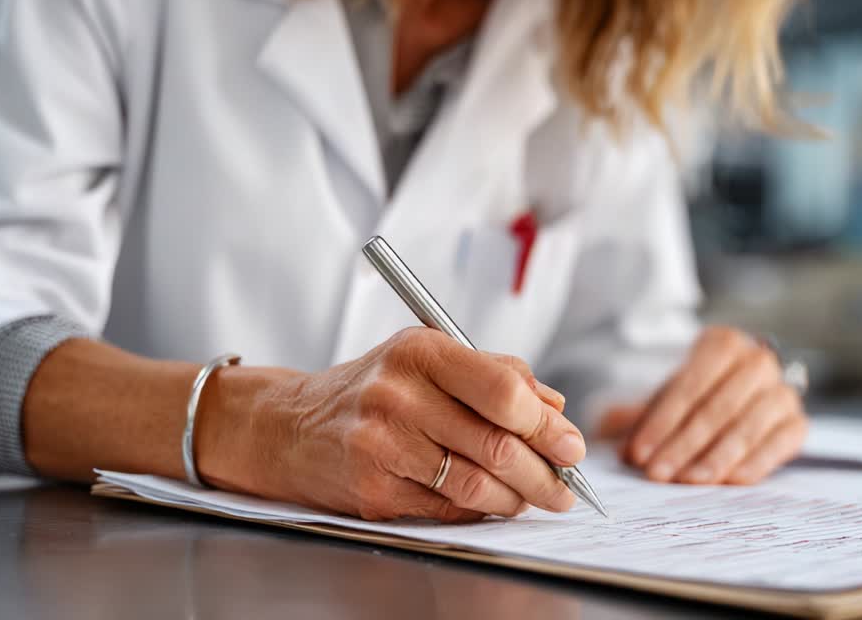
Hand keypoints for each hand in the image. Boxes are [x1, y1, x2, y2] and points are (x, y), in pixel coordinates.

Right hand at [197, 327, 583, 521]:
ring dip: (517, 498)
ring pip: (475, 483)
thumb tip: (556, 409)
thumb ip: (496, 375)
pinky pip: (445, 507)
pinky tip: (494, 503)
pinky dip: (480, 510)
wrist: (288, 425)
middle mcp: (398, 394)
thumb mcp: (429, 358)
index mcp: (421, 351)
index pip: (503, 390)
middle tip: (566, 486)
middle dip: (544, 472)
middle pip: (495, 444)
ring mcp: (381, 444)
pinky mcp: (372, 489)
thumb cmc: (373, 388)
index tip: (572, 445)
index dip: (547, 425)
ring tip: (536, 498)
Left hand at [615, 327, 806, 484]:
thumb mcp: (668, 397)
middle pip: (717, 407)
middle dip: (684, 444)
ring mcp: (783, 391)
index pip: (689, 385)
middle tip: (659, 473)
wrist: (739, 397)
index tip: (638, 454)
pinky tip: (729, 482)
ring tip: (688, 482)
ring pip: (747, 426)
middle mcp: (759, 361)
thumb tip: (614, 434)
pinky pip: (779, 444)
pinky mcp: (797, 423)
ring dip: (716, 458)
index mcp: (723, 343)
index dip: (661, 422)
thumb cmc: (697, 397)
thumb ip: (643, 416)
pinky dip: (754, 463)